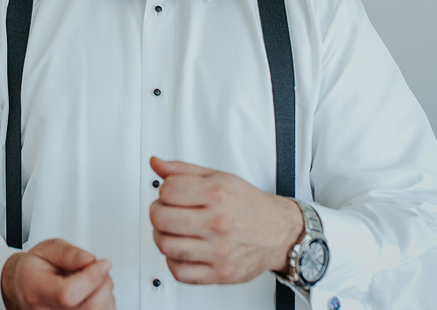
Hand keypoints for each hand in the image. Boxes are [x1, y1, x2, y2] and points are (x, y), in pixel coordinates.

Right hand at [1, 238, 114, 309]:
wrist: (25, 287)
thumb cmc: (35, 269)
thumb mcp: (47, 250)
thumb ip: (68, 253)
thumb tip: (89, 260)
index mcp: (36, 291)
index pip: (68, 294)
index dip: (91, 278)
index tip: (103, 263)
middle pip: (89, 306)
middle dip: (102, 282)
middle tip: (97, 267)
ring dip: (104, 292)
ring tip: (91, 279)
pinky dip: (104, 302)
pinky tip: (92, 292)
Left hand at [149, 156, 302, 284]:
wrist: (281, 233)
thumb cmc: (250, 205)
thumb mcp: (219, 177)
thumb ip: (183, 170)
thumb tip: (156, 164)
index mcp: (217, 194)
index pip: (166, 191)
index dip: (164, 191)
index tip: (171, 194)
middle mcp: (218, 223)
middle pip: (160, 219)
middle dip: (157, 213)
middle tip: (166, 212)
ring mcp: (219, 251)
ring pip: (165, 246)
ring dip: (162, 237)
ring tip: (173, 231)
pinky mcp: (220, 273)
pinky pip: (179, 272)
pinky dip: (173, 261)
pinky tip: (183, 250)